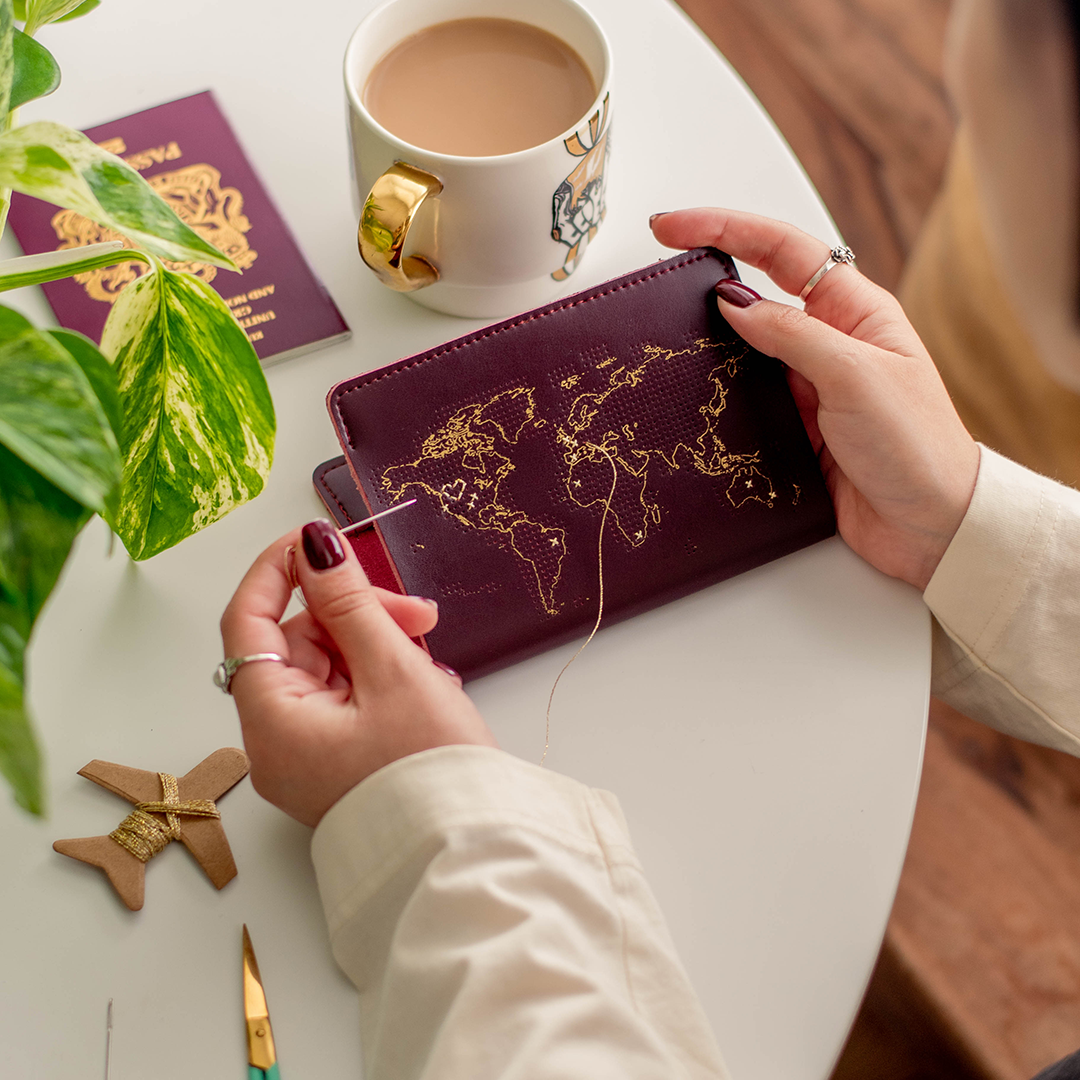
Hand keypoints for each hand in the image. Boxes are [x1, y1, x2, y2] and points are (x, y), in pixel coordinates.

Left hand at [220, 519, 496, 825]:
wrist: (474, 855)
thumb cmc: (431, 773)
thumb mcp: (393, 672)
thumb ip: (350, 602)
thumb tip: (314, 545)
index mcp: (273, 722)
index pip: (246, 623)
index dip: (278, 571)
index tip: (318, 540)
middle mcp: (278, 742)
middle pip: (297, 643)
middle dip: (354, 613)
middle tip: (417, 614)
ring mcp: (308, 756)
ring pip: (327, 667)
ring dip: (375, 642)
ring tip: (431, 648)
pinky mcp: (339, 763)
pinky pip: (346, 697)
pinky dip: (381, 675)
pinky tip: (425, 678)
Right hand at [651, 208, 979, 590]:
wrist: (930, 525)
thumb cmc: (917, 445)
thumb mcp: (855, 375)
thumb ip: (793, 335)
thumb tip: (734, 302)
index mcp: (853, 310)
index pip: (781, 250)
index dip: (725, 229)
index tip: (674, 227)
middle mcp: (826, 343)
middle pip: (755, 293)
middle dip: (706, 276)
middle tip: (657, 272)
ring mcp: (806, 387)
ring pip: (742, 350)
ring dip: (706, 342)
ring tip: (663, 336)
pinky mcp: (792, 429)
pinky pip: (741, 400)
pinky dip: (714, 396)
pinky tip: (690, 397)